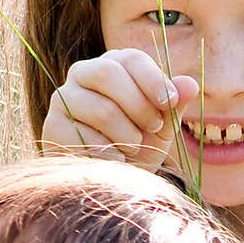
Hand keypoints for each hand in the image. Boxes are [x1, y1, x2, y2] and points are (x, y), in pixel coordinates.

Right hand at [42, 48, 198, 171]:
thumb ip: (174, 105)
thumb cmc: (135, 148)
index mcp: (113, 66)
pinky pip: (85, 137)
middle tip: (152, 128)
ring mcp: (63, 99)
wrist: (108, 183)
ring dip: (127, 135)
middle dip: (138, 105)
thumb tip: (191, 84)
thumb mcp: (161, 128)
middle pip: (108, 72)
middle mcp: (83, 74)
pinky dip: (108, 154)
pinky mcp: (52, 126)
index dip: (153, 79)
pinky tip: (113, 161)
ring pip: (101, 109)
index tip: (169, 103)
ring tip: (132, 148)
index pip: (131, 58)